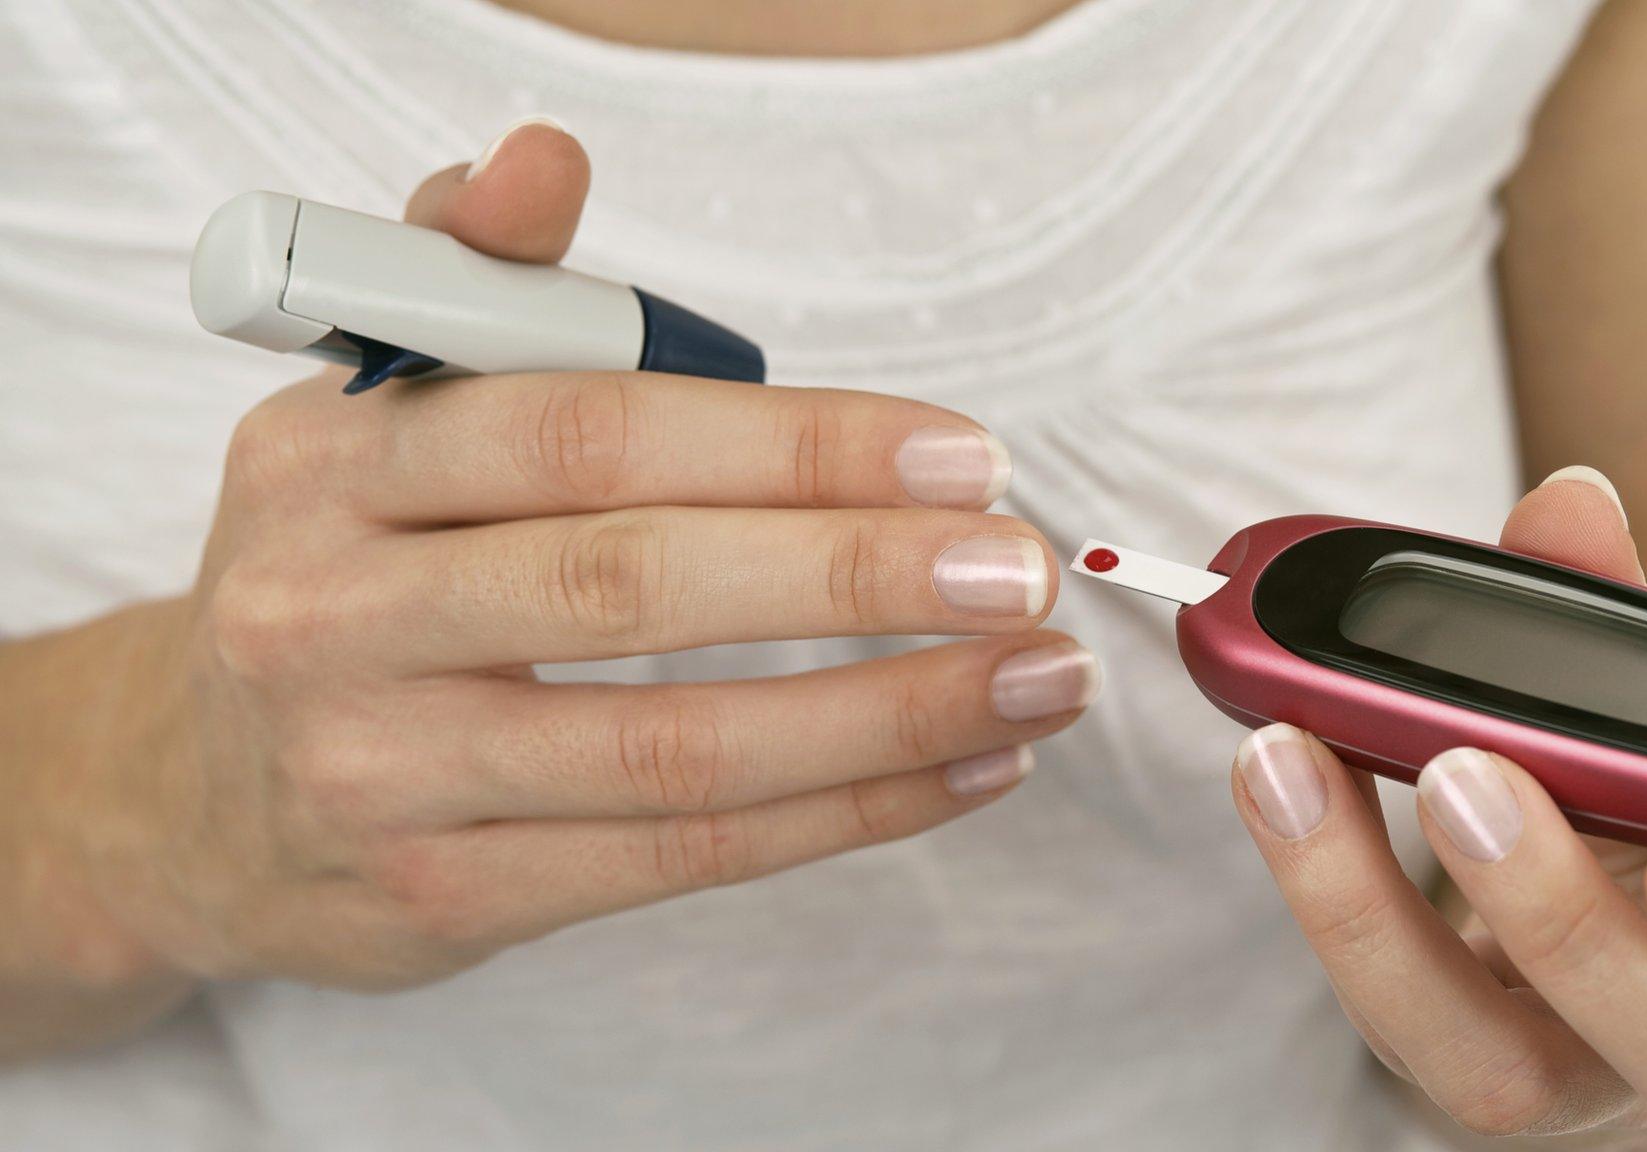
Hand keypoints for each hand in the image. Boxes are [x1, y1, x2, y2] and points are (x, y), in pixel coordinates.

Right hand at [46, 121, 1098, 993]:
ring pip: (669, 751)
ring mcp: (380, 776)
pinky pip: (676, 859)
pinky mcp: (441, 901)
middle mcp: (333, 619)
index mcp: (329, 464)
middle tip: (1020, 567)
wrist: (186, 796)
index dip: (788, 441)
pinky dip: (840, 815)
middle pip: (629, 587)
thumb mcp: (365, 412)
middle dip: (851, 573)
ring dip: (884, 715)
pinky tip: (960, 770)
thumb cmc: (339, 574)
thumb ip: (475, 284)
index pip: (582, 432)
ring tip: (1034, 681)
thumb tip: (544, 158)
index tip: (957, 455)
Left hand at [1230, 469, 1646, 1145]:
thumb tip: (1566, 505)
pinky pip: (1395, 1028)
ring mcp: (1595, 1081)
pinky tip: (1279, 783)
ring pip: (1514, 1081)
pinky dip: (1326, 900)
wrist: (1584, 896)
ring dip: (1386, 916)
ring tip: (1303, 764)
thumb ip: (1622, 612)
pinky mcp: (1473, 1073)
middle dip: (1572, 923)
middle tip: (1464, 781)